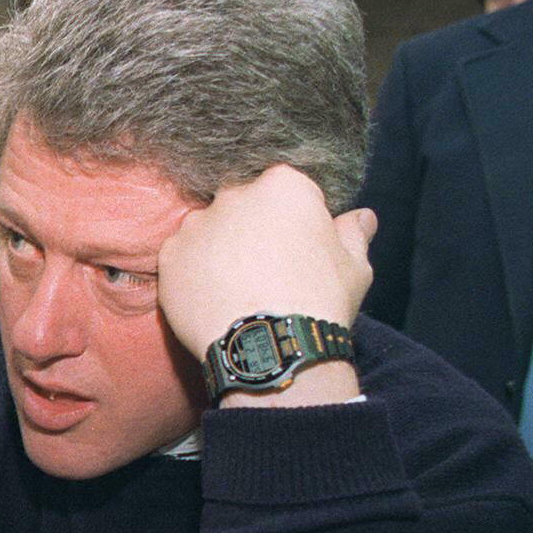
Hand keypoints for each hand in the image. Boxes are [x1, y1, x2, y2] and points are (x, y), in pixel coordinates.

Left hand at [158, 165, 375, 387]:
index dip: (293, 221)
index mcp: (283, 185)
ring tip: (234, 287)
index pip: (285, 191)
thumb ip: (352, 234)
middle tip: (263, 270)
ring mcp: (197, 225)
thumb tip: (362, 217)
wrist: (270, 346)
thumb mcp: (354, 266)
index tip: (297, 249)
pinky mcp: (169, 256)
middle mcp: (234, 195)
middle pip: (242, 206)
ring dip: (218, 249)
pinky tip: (211, 297)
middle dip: (250, 229)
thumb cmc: (320, 301)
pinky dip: (191, 273)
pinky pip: (180, 257)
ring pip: (208, 229)